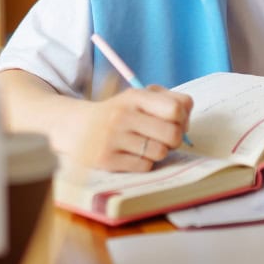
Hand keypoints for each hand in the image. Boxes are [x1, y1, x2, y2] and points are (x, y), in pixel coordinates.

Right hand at [60, 86, 192, 171]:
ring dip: (158, 152)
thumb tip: (187, 120)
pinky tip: (132, 155)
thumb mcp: (138, 97)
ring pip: (160, 153)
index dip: (183, 118)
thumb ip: (168, 100)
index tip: (175, 121)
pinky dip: (144, 163)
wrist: (76, 126)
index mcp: (134, 97)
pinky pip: (144, 167)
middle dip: (175, 139)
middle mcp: (122, 115)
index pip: (177, 108)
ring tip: (146, 145)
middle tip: (164, 138)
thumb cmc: (118, 112)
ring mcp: (113, 138)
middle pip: (173, 134)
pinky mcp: (106, 159)